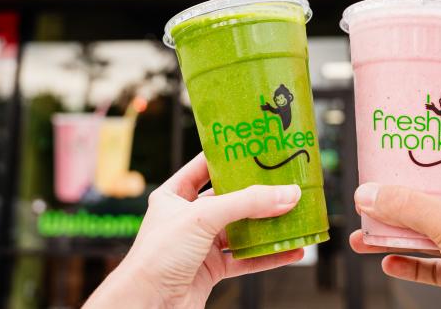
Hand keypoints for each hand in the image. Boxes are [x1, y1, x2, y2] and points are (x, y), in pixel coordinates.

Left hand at [84, 153, 303, 308]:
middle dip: (257, 193)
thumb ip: (246, 204)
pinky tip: (289, 251)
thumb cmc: (155, 258)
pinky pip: (246, 259)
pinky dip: (268, 256)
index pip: (205, 166)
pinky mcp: (211, 270)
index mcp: (175, 196)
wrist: (146, 306)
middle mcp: (188, 218)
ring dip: (267, 226)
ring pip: (241, 230)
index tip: (256, 148)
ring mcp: (201, 245)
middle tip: (283, 181)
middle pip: (230, 199)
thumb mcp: (202, 218)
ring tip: (294, 215)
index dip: (230, 156)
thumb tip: (285, 194)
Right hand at [351, 172, 440, 307]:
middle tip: (364, 207)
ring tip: (363, 239)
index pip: (438, 172)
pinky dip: (408, 266)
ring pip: (422, 239)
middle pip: (423, 207)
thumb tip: (370, 194)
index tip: (382, 166)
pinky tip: (389, 264)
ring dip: (392, 239)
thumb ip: (409, 208)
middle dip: (391, 209)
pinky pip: (429, 267)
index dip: (410, 169)